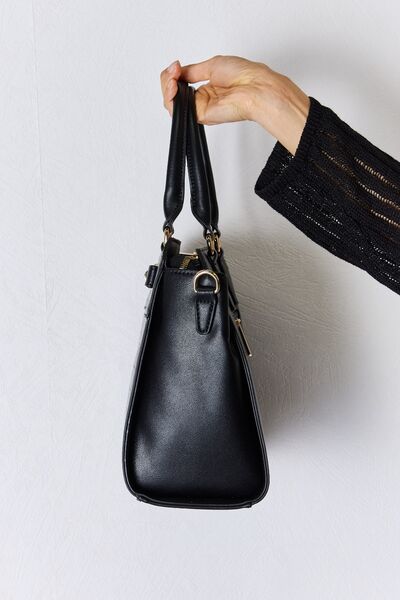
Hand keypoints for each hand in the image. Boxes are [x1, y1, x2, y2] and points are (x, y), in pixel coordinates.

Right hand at [160, 55, 309, 154]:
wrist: (254, 88)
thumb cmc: (243, 76)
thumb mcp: (211, 65)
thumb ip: (191, 71)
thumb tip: (177, 71)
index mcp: (207, 87)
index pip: (180, 83)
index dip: (173, 73)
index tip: (176, 65)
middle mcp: (202, 99)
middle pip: (172, 93)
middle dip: (167, 79)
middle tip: (174, 70)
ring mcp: (200, 108)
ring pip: (171, 102)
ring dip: (167, 87)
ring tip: (173, 77)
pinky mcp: (199, 116)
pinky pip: (176, 110)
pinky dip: (171, 97)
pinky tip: (174, 86)